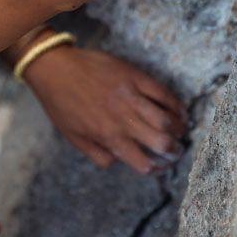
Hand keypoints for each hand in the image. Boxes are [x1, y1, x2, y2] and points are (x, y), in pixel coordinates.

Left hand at [22, 46, 187, 174]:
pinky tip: (179, 110)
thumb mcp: (75, 138)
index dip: (157, 168)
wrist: (56, 69)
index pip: (143, 162)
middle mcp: (123, 119)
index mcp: (109, 136)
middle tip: (176, 149)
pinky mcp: (135, 76)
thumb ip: (98, 154)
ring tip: (180, 130)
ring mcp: (131, 96)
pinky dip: (175, 104)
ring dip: (178, 128)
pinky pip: (163, 92)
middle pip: (161, 141)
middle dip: (174, 150)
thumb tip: (120, 161)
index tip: (161, 165)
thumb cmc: (62, 104)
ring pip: (166, 118)